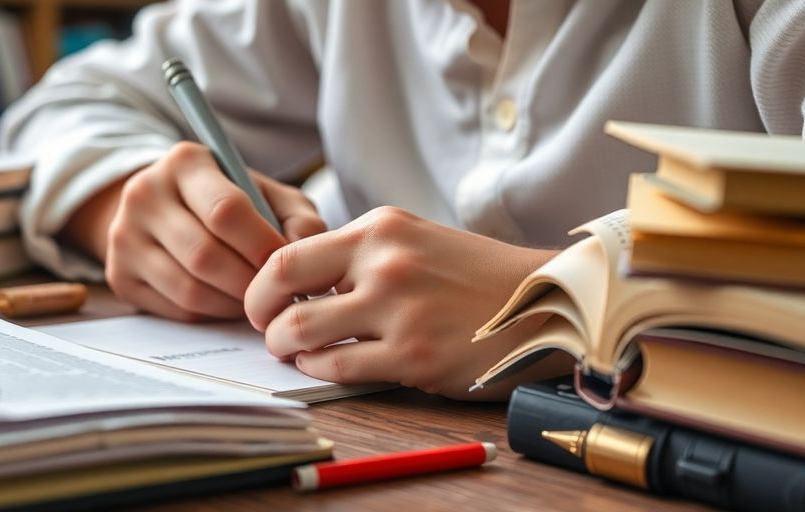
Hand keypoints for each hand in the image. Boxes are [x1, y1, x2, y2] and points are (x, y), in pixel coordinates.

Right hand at [65, 142, 325, 320]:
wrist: (164, 208)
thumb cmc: (228, 202)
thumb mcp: (267, 194)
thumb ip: (297, 215)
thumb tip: (304, 248)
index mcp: (184, 162)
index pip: (226, 210)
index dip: (262, 245)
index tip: (285, 263)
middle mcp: (144, 194)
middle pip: (205, 255)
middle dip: (249, 282)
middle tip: (275, 294)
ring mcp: (124, 237)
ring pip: (189, 288)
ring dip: (233, 304)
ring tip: (256, 301)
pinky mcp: (119, 275)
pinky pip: (176, 309)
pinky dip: (211, 314)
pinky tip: (229, 303)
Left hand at [244, 206, 569, 399]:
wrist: (544, 301)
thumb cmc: (475, 275)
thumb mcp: (415, 239)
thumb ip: (359, 256)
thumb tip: (300, 286)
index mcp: (381, 228)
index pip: (288, 251)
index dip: (261, 284)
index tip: (261, 301)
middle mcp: (385, 263)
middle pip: (282, 290)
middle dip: (262, 318)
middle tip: (268, 331)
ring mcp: (399, 310)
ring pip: (303, 333)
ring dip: (287, 348)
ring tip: (294, 351)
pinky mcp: (413, 356)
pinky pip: (339, 367)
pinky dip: (320, 369)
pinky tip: (326, 365)